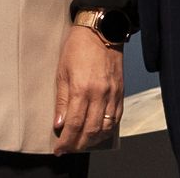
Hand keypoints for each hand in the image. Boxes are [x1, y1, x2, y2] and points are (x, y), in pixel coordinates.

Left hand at [52, 22, 124, 153]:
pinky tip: (98, 133)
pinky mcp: (121, 92)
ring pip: (105, 128)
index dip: (66, 141)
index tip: (59, 150)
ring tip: (81, 143)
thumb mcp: (62, 71)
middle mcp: (99, 95)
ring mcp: (112, 94)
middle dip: (78, 144)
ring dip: (93, 140)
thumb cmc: (77, 48)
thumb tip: (58, 124)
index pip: (74, 124)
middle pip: (90, 131)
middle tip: (68, 149)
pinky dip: (107, 129)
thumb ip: (61, 100)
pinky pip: (116, 118)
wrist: (100, 31)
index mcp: (82, 89)